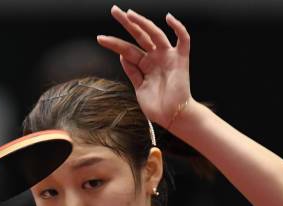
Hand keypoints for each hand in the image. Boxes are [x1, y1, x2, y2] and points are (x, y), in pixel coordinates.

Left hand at [97, 6, 192, 129]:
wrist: (173, 117)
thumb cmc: (157, 107)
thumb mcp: (139, 88)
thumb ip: (132, 71)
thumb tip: (122, 54)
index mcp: (145, 65)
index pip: (127, 49)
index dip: (113, 43)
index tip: (99, 38)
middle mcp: (156, 58)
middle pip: (139, 36)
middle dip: (127, 23)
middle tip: (114, 10)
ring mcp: (168, 57)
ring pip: (155, 34)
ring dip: (143, 23)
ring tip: (129, 14)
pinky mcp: (181, 60)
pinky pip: (183, 40)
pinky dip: (178, 28)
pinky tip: (168, 18)